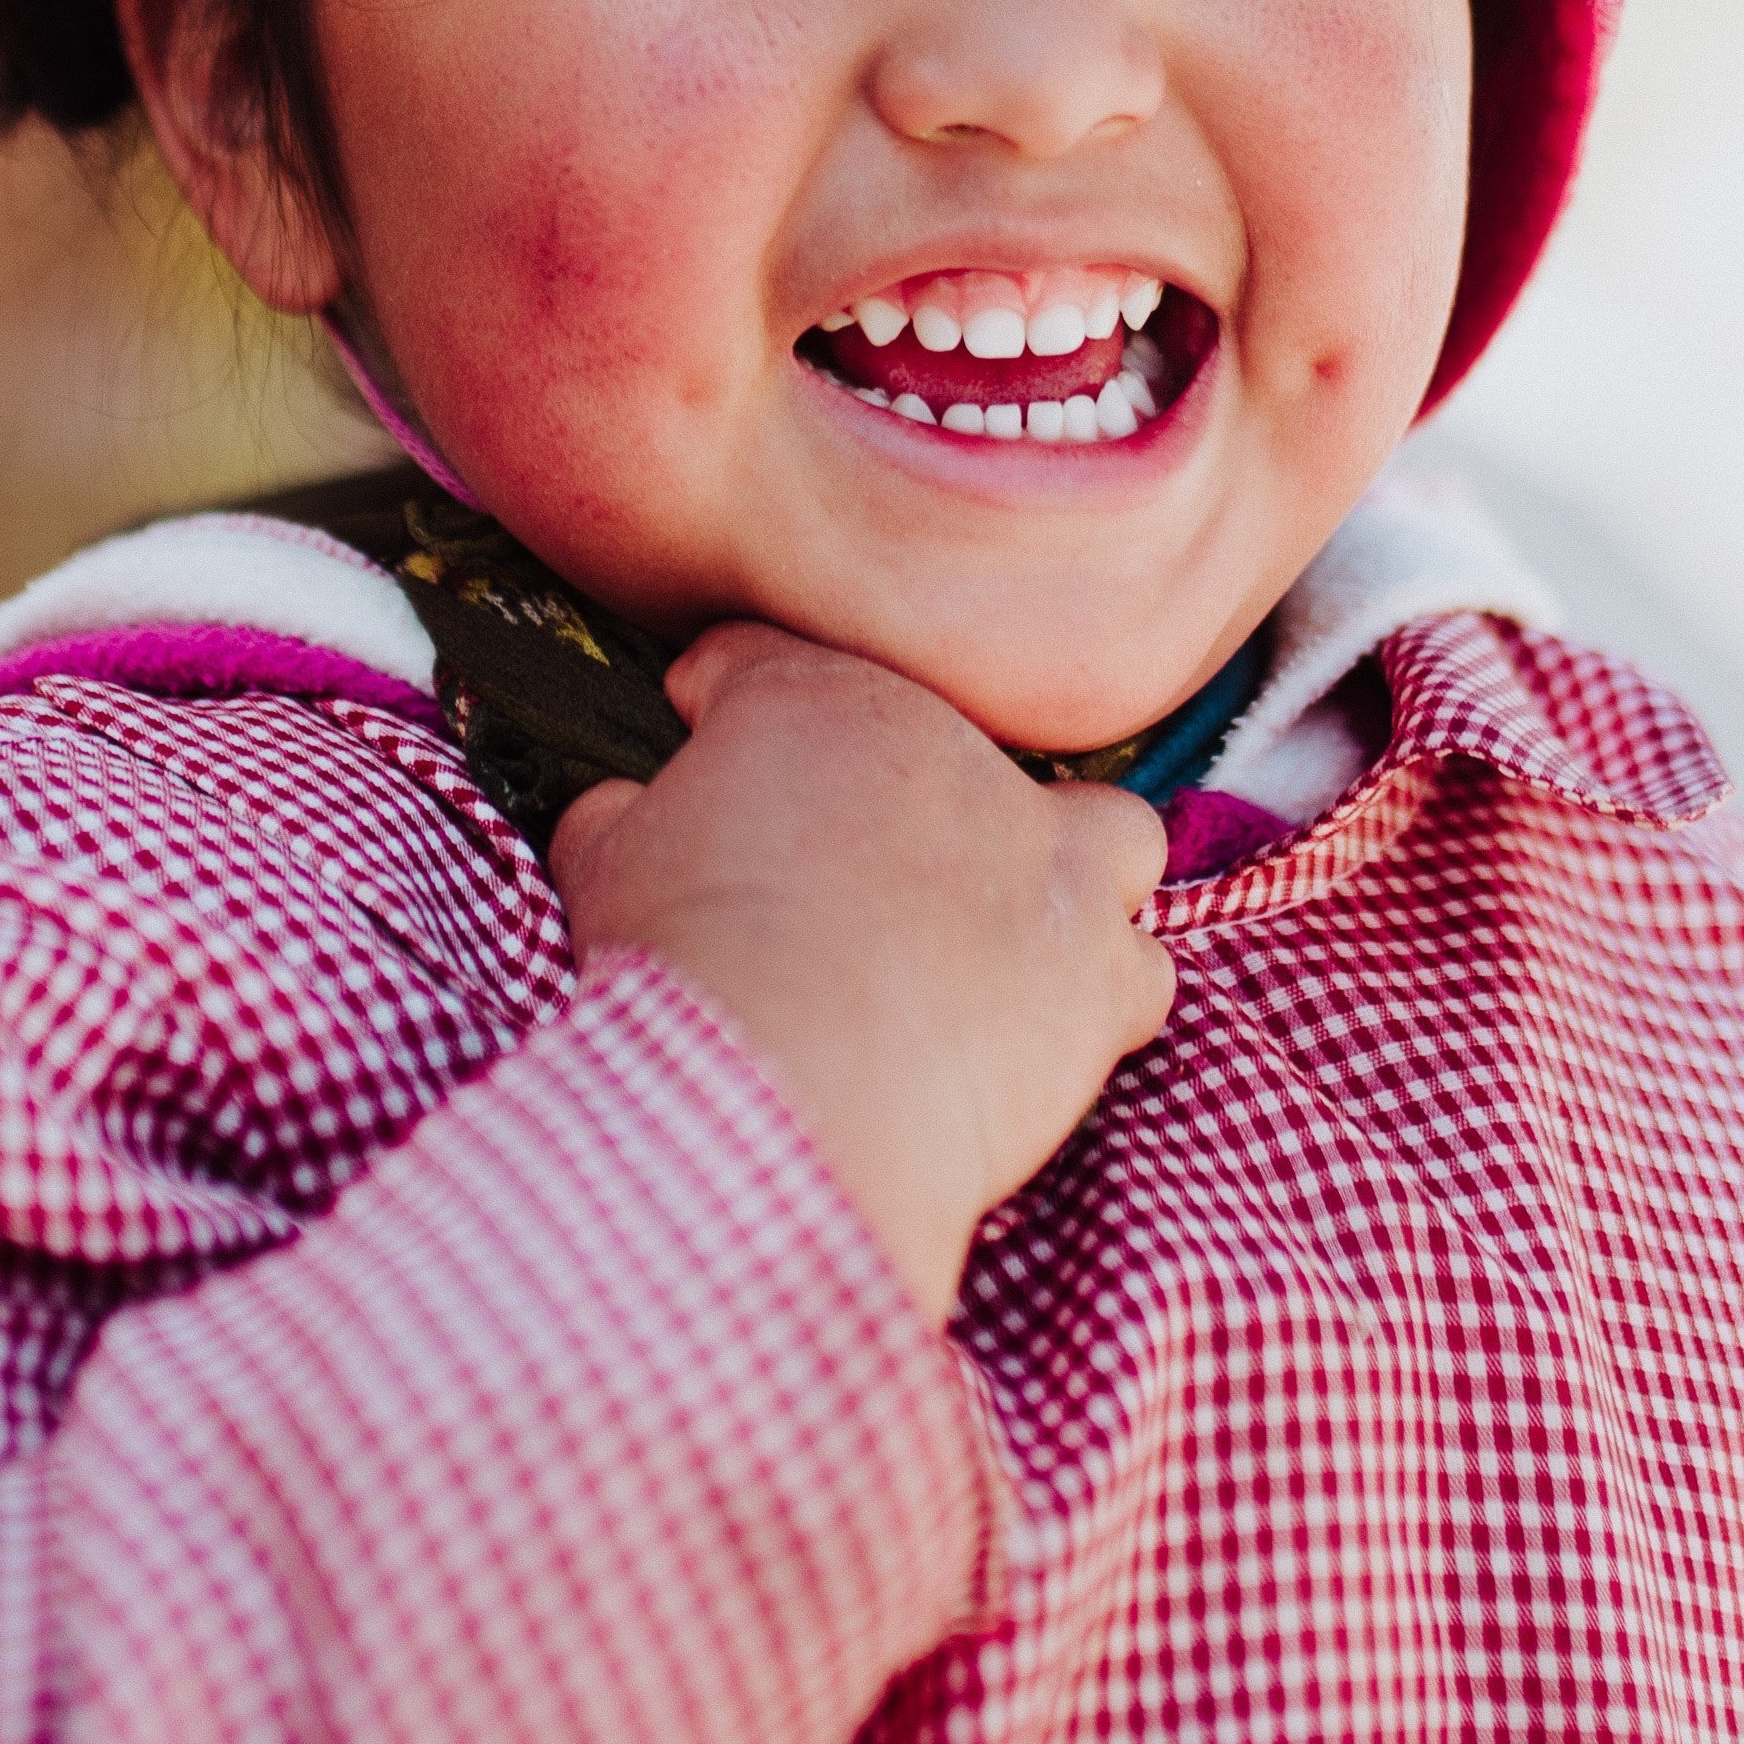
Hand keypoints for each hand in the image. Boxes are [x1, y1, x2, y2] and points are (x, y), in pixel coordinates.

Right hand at [545, 622, 1176, 1319]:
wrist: (786, 1086)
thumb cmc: (687, 968)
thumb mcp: (604, 864)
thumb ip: (623, 818)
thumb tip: (623, 814)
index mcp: (816, 699)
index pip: (763, 658)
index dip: (719, 696)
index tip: (699, 728)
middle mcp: (954, 756)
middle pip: (949, 746)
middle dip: (902, 798)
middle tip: (849, 868)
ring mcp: (1045, 862)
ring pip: (1105, 833)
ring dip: (1065, 874)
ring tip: (1006, 928)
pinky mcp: (1096, 976)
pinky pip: (1139, 969)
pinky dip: (1101, 992)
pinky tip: (1049, 1026)